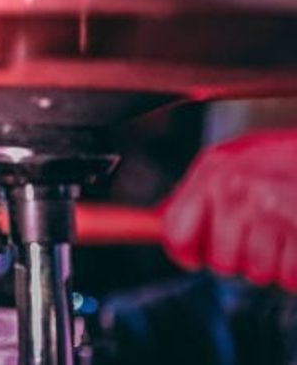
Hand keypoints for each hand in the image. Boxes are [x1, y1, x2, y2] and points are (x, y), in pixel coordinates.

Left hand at [161, 129, 296, 290]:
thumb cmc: (286, 162)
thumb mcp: (235, 163)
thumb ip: (199, 194)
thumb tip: (157, 225)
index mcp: (213, 170)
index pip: (175, 230)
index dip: (184, 252)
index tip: (193, 259)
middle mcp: (235, 187)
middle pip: (220, 261)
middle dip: (241, 259)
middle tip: (260, 237)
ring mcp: (268, 206)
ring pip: (257, 272)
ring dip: (273, 264)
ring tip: (285, 234)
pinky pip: (289, 277)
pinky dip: (296, 270)